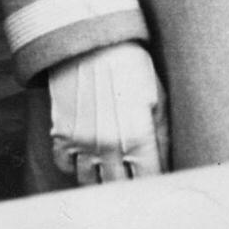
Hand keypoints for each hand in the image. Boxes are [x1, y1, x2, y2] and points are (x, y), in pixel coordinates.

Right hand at [47, 40, 168, 184]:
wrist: (91, 39)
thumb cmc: (130, 64)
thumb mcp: (156, 95)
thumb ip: (161, 135)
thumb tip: (166, 163)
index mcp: (139, 138)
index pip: (148, 181)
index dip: (151, 182)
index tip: (150, 176)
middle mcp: (110, 147)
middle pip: (118, 188)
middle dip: (126, 185)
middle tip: (128, 175)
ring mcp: (83, 143)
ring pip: (89, 182)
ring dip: (99, 177)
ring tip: (106, 166)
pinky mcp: (62, 134)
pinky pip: (66, 165)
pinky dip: (75, 164)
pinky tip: (85, 151)